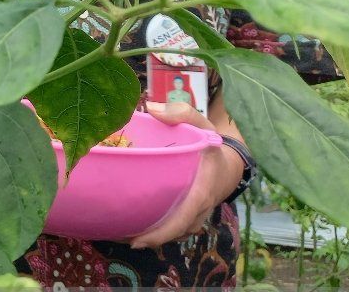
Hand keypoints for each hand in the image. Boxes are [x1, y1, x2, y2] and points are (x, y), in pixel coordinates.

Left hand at [129, 101, 245, 248]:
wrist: (231, 161)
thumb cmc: (212, 142)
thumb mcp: (203, 123)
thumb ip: (182, 113)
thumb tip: (152, 108)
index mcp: (202, 190)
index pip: (183, 218)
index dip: (162, 233)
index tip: (138, 240)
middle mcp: (199, 208)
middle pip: (174, 231)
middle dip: (148, 239)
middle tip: (118, 237)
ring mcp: (196, 214)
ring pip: (174, 232)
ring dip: (151, 236)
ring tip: (120, 233)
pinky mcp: (190, 214)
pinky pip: (175, 227)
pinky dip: (158, 230)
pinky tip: (134, 225)